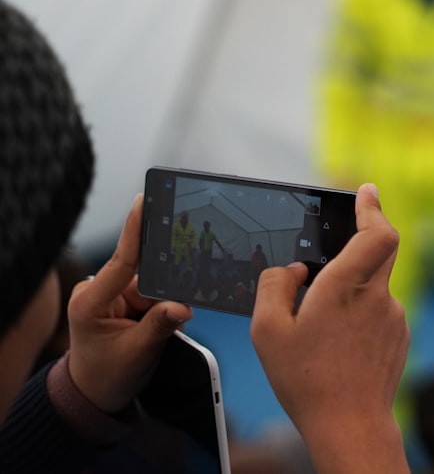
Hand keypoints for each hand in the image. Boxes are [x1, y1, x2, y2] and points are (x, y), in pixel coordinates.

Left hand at [67, 194, 192, 412]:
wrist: (95, 393)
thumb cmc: (108, 375)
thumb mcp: (137, 353)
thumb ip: (160, 325)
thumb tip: (183, 306)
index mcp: (90, 300)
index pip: (120, 260)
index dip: (135, 230)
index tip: (144, 200)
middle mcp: (99, 291)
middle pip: (143, 272)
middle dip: (162, 292)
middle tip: (167, 312)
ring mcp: (112, 294)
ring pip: (154, 284)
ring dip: (162, 305)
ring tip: (155, 333)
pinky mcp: (124, 299)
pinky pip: (154, 293)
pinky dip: (162, 307)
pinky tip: (160, 326)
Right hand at [251, 184, 409, 472]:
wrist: (350, 426)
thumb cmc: (306, 380)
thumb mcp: (267, 331)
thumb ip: (274, 286)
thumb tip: (293, 270)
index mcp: (346, 286)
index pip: (377, 231)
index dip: (373, 207)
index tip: (367, 191)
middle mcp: (377, 296)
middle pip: (382, 248)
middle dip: (363, 238)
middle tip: (339, 243)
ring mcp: (394, 317)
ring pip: (376, 285)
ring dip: (353, 290)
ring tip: (322, 330)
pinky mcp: (400, 337)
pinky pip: (380, 312)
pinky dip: (362, 316)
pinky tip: (340, 345)